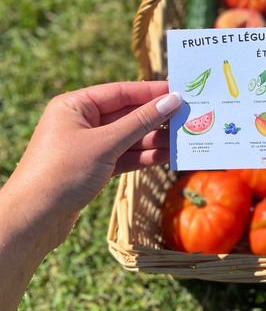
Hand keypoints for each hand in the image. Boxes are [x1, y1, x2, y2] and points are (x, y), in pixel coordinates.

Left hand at [6, 81, 181, 244]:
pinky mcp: (95, 167)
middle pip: (127, 115)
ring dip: (154, 140)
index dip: (151, 92)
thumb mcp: (105, 143)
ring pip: (129, 137)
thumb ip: (141, 122)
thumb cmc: (62, 172)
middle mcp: (81, 122)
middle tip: (187, 116)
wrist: (33, 219)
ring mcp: (89, 145)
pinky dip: (144, 157)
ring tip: (183, 138)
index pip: (121, 92)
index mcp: (75, 106)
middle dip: (156, 118)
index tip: (179, 91)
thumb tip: (172, 101)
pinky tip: (167, 156)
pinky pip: (125, 156)